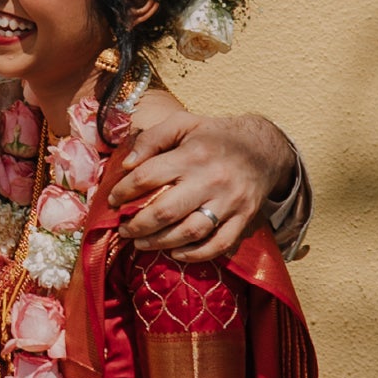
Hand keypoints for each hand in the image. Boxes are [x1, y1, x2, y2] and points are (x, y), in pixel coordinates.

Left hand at [109, 106, 295, 259]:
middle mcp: (211, 179)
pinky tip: (176, 253)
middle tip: (123, 230)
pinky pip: (219, 244)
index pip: (148, 176)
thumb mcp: (183, 123)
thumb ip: (152, 138)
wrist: (265, 147)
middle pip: (166, 210)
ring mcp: (230, 202)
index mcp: (192, 155)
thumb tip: (127, 164)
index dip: (124, 191)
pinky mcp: (244, 219)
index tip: (112, 200)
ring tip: (141, 243)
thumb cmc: (215, 136)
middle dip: (138, 224)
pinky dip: (196, 254)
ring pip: (191, 231)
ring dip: (161, 243)